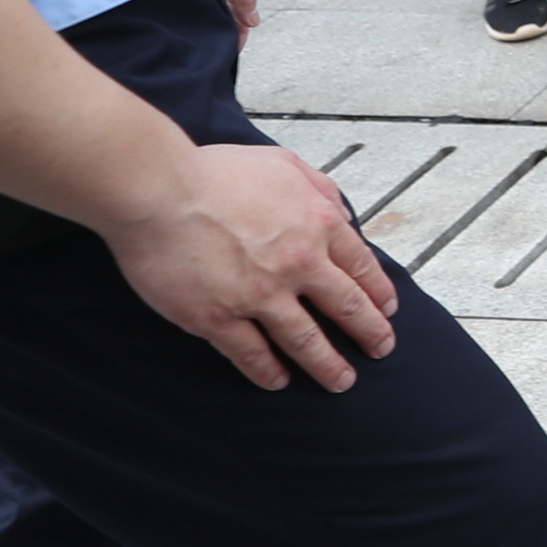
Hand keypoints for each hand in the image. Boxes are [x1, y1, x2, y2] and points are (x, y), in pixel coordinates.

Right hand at [100, 142, 401, 393]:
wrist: (159, 192)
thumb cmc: (214, 172)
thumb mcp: (283, 165)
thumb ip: (319, 189)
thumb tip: (341, 214)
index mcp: (317, 225)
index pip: (361, 266)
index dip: (378, 293)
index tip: (387, 310)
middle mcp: (297, 264)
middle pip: (345, 307)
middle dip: (369, 333)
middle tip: (381, 350)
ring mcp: (259, 295)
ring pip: (305, 340)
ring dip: (327, 365)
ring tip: (341, 382)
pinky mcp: (218, 318)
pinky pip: (251, 354)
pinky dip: (268, 372)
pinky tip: (277, 382)